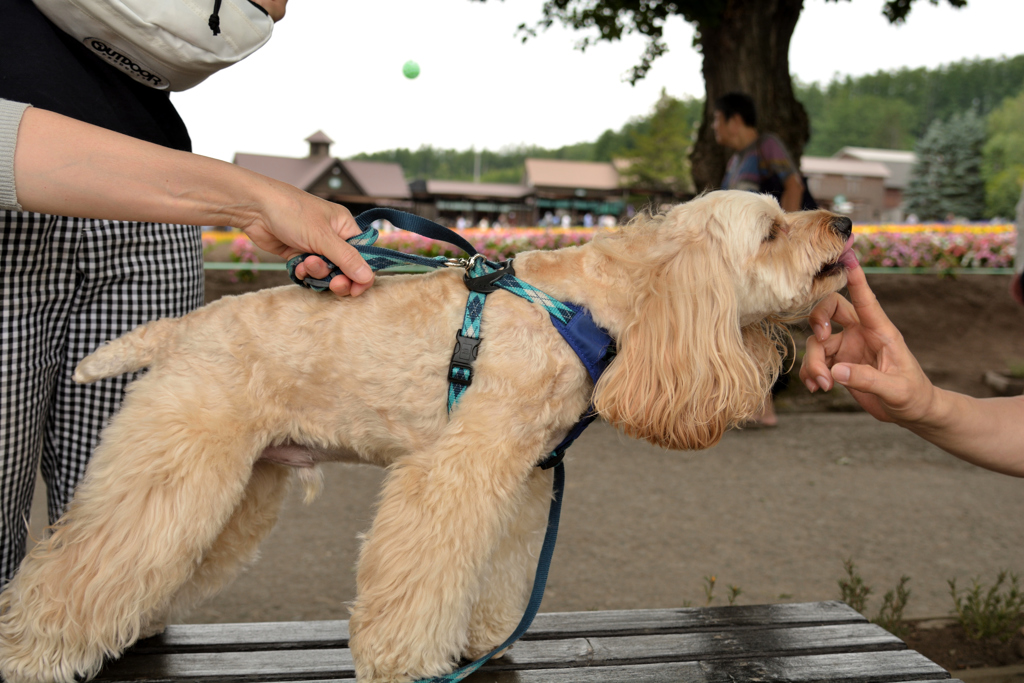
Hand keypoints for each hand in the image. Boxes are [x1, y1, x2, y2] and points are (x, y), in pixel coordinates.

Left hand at [239, 180, 374, 296]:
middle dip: (336, 276)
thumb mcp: (322, 236)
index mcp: (345, 227)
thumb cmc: (290, 211)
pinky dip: (303, 273)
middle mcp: (332, 238)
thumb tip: (367, 277)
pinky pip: (308, 273)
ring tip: (305, 263)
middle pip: (344, 269)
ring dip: (316, 273)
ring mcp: (315, 247)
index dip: (361, 275)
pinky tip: (296, 265)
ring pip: (325, 273)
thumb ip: (346, 259)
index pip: (363, 257)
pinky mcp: (299, 254)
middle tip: (331, 283)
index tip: (354, 290)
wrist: (255, 208)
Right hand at [799, 263, 937, 425]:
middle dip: (817, 320)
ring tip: (823, 386)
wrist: (912, 412)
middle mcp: (861, 334)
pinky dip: (811, 374)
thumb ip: (867, 379)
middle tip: (819, 338)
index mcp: (881, 331)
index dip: (855, 279)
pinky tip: (817, 388)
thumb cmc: (913, 396)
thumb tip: (835, 372)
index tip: (846, 257)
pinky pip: (815, 362)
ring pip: (816, 344)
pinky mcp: (838, 364)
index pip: (865, 299)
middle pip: (830, 310)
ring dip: (813, 364)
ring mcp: (847, 348)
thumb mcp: (896, 390)